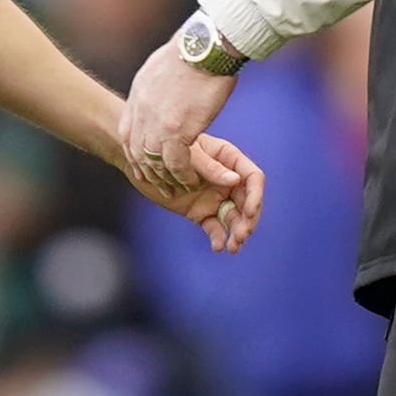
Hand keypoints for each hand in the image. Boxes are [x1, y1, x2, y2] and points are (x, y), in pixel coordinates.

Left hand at [120, 38, 238, 193]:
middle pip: (136, 150)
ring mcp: (157, 122)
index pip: (125, 132)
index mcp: (138, 93)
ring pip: (154, 161)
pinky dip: (183, 175)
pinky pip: (175, 164)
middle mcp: (142, 110)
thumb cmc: (194, 48)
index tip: (142, 163)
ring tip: (176, 188)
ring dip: (165, 178)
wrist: (206, 45)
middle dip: (147, 171)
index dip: (133, 151)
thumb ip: (156, 84)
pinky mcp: (177, 130)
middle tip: (159, 185)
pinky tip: (192, 179)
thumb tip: (159, 88)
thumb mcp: (161, 64)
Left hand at [126, 132, 264, 253]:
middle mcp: (225, 180)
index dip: (255, 196)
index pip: (252, 178)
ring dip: (237, 233)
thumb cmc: (164, 148)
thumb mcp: (188, 154)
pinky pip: (215, 227)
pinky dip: (218, 238)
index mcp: (227, 159)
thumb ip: (212, 168)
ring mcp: (214, 197)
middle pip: (247, 202)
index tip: (249, 212)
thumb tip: (236, 180)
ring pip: (234, 218)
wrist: (140, 162)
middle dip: (248, 221)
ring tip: (232, 247)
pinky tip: (217, 247)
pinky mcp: (201, 212)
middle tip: (241, 236)